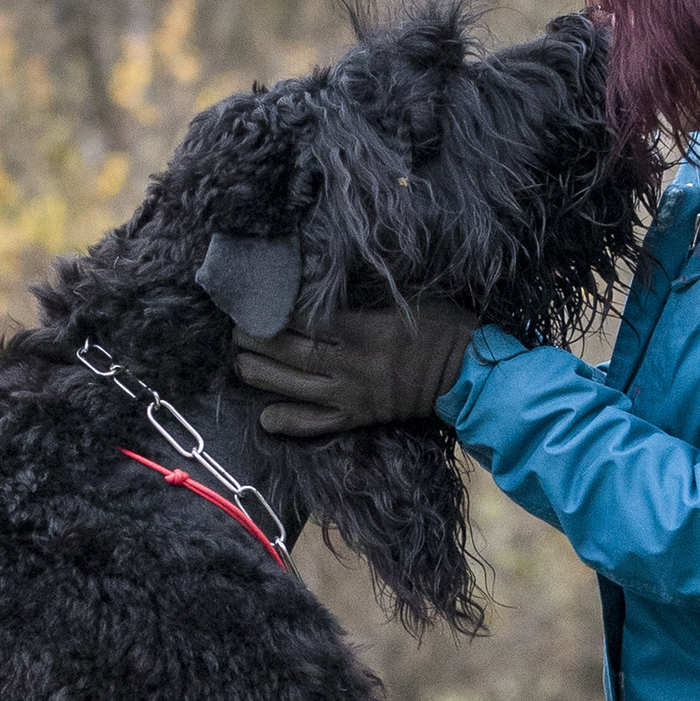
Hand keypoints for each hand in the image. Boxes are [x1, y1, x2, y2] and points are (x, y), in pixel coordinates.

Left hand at [234, 295, 479, 440]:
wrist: (465, 374)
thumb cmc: (439, 326)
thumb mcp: (408, 296)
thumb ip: (368, 290)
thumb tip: (325, 275)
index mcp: (367, 329)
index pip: (310, 318)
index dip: (277, 310)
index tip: (254, 300)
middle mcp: (355, 363)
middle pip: (294, 351)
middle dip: (258, 340)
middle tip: (235, 329)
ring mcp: (354, 394)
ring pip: (297, 387)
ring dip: (262, 375)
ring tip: (239, 362)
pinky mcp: (358, 417)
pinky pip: (318, 425)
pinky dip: (289, 423)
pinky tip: (264, 417)